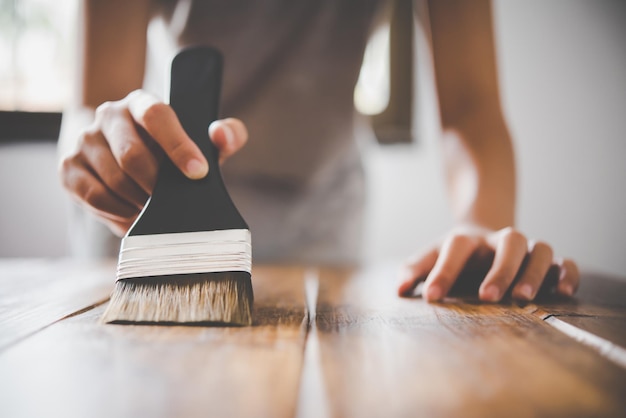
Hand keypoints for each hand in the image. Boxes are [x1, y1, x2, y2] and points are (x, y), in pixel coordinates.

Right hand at [60, 90, 247, 235]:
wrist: (126, 152)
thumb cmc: (172, 149)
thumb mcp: (201, 141)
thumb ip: (225, 135)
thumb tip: (222, 135)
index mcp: (141, 103)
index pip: (157, 116)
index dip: (178, 145)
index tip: (198, 172)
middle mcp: (108, 115)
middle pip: (131, 156)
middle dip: (157, 187)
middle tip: (173, 204)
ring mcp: (85, 140)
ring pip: (113, 181)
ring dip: (140, 203)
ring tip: (156, 212)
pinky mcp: (69, 167)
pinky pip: (94, 198)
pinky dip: (119, 213)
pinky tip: (135, 216)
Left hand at [398, 225, 579, 301]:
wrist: (481, 237)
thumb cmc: (453, 256)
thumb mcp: (431, 258)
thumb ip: (415, 270)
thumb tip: (399, 289)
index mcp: (467, 240)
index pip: (456, 248)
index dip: (443, 271)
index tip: (433, 297)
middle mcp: (498, 241)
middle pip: (509, 241)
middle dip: (500, 268)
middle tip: (487, 296)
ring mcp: (525, 250)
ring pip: (539, 249)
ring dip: (534, 272)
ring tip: (524, 298)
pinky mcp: (547, 263)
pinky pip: (564, 261)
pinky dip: (567, 273)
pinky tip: (563, 293)